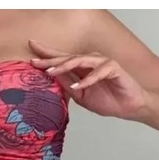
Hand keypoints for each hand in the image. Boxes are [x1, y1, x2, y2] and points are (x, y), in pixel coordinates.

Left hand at [28, 39, 148, 119]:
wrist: (129, 107)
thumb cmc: (107, 100)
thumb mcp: (81, 95)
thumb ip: (68, 85)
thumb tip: (50, 78)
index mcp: (81, 68)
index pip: (61, 59)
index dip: (46, 55)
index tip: (30, 52)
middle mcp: (90, 61)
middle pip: (67, 57)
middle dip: (50, 58)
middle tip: (34, 59)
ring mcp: (102, 63)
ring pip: (80, 60)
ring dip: (65, 65)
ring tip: (51, 72)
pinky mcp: (114, 68)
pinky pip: (99, 72)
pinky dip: (88, 79)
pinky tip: (78, 86)